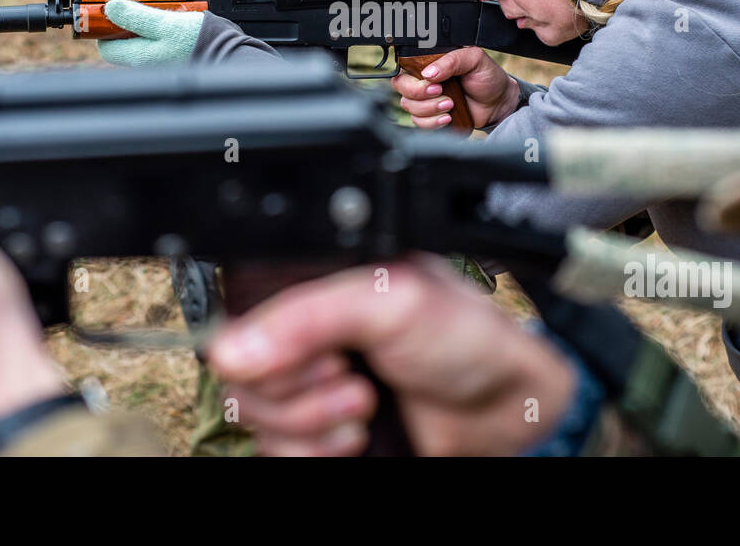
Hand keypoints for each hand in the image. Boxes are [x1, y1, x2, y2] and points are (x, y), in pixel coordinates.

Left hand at [96, 0, 204, 66]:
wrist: (227, 52)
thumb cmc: (196, 41)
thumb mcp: (163, 23)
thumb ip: (135, 17)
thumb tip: (109, 8)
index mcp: (138, 56)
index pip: (106, 47)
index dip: (104, 29)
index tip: (109, 11)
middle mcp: (146, 63)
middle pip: (122, 43)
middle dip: (125, 23)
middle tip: (133, 4)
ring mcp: (160, 61)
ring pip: (140, 41)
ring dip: (143, 24)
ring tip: (154, 8)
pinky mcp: (173, 56)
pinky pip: (157, 41)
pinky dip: (158, 29)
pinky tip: (169, 18)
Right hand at [208, 256, 576, 455]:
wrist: (507, 406)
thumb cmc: (465, 336)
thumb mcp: (391, 302)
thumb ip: (309, 316)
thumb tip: (233, 349)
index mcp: (311, 285)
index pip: (238, 317)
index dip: (265, 346)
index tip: (320, 355)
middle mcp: (302, 334)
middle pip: (241, 374)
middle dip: (297, 391)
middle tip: (353, 380)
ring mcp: (307, 386)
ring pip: (254, 419)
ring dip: (310, 426)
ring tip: (365, 408)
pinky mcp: (316, 433)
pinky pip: (276, 453)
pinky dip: (311, 455)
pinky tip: (356, 438)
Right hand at [390, 46, 518, 129]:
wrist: (498, 101)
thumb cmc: (486, 77)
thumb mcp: (474, 59)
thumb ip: (452, 60)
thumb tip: (429, 73)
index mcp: (429, 63)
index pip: (404, 69)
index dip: (413, 79)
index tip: (434, 84)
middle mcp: (423, 80)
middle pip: (401, 88)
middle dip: (421, 95)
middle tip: (442, 93)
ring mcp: (426, 100)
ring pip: (409, 107)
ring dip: (430, 109)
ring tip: (451, 104)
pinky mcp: (431, 117)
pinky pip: (419, 122)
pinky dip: (433, 122)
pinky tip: (448, 117)